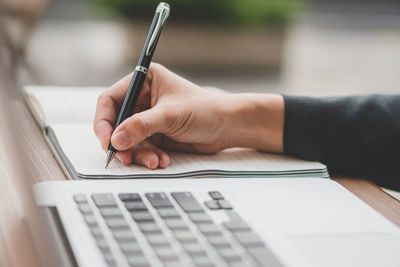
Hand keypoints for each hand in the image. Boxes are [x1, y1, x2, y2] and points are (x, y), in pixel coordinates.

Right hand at [94, 63, 283, 168]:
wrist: (227, 127)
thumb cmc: (205, 110)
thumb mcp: (171, 116)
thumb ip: (142, 126)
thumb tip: (115, 139)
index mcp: (145, 82)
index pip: (111, 100)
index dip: (104, 121)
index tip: (106, 140)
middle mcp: (143, 99)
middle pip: (116, 123)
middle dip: (121, 142)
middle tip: (124, 157)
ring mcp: (148, 119)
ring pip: (128, 140)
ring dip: (138, 154)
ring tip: (155, 160)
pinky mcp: (155, 135)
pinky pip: (141, 149)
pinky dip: (148, 157)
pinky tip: (162, 160)